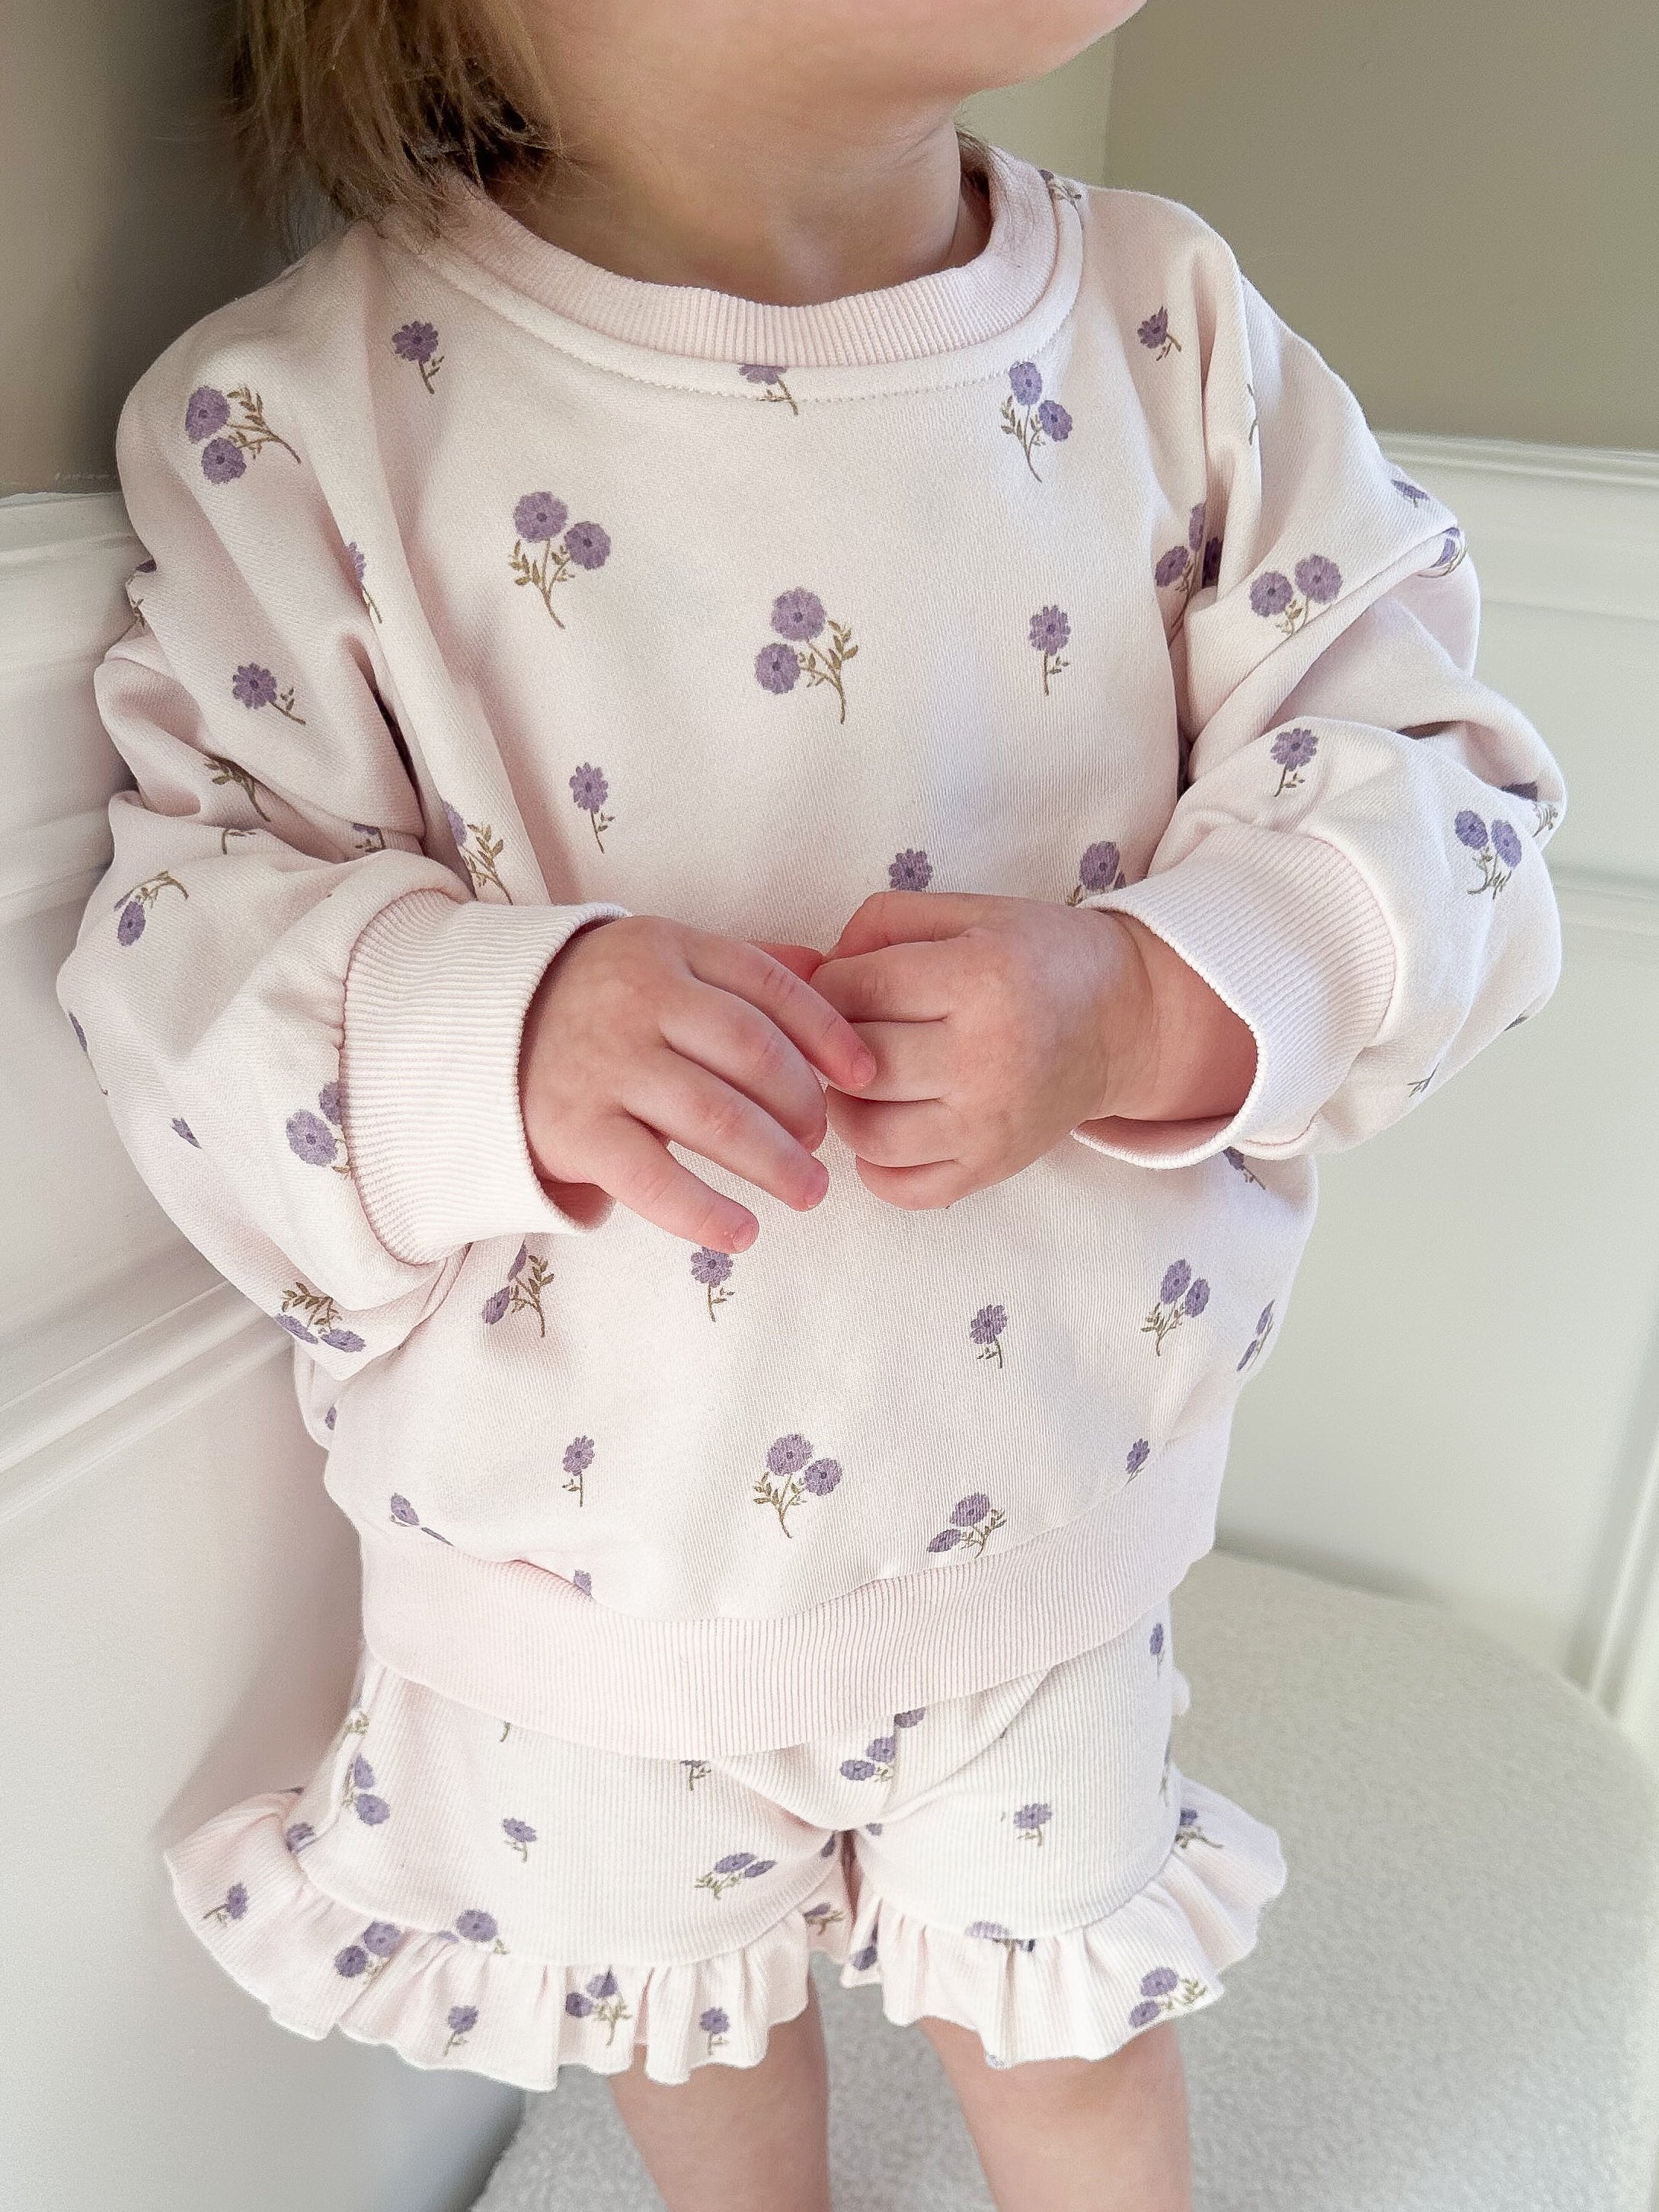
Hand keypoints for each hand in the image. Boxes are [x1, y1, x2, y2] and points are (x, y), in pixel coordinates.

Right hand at [520, 919, 874, 1249]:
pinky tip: (743, 1233)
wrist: (480, 1033)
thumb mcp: (666, 961)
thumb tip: (830, 969)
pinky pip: (652, 1178)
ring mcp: (604, 1064)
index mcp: (670, 949)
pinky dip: (705, 1212)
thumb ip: (742, 969)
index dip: (828, 1033)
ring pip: (713, 1115)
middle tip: (824, 1142)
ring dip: (774, 1161)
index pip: (769, 986)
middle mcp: (638, 999)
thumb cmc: (601, 1003)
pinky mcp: (573, 1128)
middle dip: (804, 1104)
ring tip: (809, 1192)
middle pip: (750, 1052)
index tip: (866, 1076)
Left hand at [811, 892, 1254, 1208]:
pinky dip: (874, 1165)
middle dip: (830, 1045)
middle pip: (858, 1064)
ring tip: (861, 1079)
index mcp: (982, 979)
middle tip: (844, 1032)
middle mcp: (987, 1058)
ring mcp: (989, 1124)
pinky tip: (886, 1125)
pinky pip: (902, 1189)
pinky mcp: (992, 1168)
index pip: (856, 989)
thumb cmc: (1037, 958)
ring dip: (844, 1106)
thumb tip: (813, 970)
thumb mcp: (969, 911)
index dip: (827, 983)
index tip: (841, 983)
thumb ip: (883, 923)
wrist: (1124, 1022)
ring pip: (868, 1133)